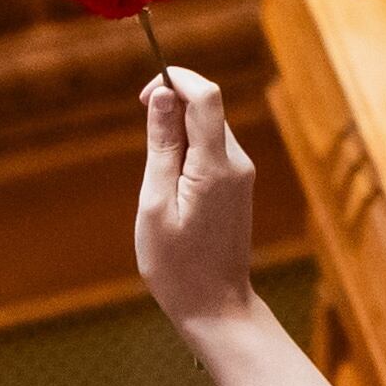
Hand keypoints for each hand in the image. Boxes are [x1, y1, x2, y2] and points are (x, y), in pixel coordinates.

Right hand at [135, 70, 265, 333]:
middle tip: (144, 145)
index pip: (206, 95)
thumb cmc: (176, 263)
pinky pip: (211, 150)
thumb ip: (161, 145)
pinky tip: (170, 187)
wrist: (215, 305)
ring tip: (157, 179)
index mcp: (216, 165)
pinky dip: (187, 151)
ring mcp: (241, 174)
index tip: (143, 95)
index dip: (175, 80)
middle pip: (208, 108)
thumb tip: (161, 95)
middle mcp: (237, 163)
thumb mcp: (155, 201)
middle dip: (172, 107)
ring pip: (209, 128)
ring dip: (177, 133)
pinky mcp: (238, 185)